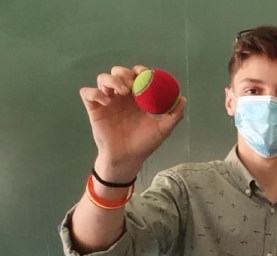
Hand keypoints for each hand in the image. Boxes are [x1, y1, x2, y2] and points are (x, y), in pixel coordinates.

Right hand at [79, 65, 185, 181]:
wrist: (128, 157)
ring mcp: (107, 101)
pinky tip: (106, 101)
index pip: (136, 75)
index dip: (139, 70)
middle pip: (118, 72)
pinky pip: (87, 93)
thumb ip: (174, 115)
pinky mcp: (94, 108)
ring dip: (111, 80)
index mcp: (137, 96)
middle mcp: (121, 96)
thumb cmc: (145, 142)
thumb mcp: (163, 129)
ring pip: (102, 78)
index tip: (144, 73)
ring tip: (122, 92)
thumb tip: (182, 99)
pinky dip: (94, 92)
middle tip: (131, 85)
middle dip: (124, 73)